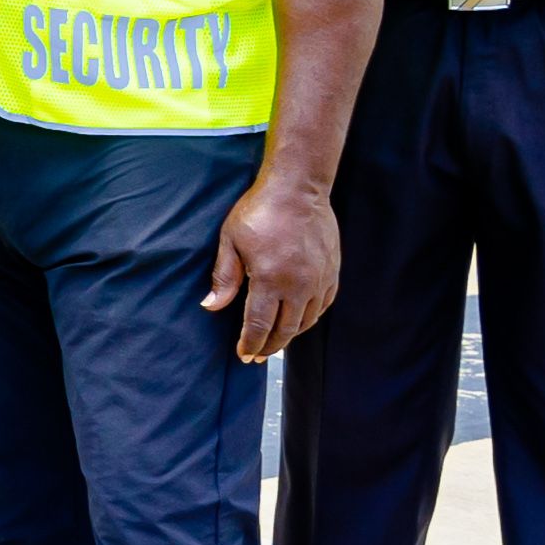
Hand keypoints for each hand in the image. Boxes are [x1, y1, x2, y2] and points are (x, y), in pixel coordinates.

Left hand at [204, 175, 341, 364]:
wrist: (298, 188)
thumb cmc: (259, 211)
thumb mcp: (231, 241)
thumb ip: (224, 277)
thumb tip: (211, 307)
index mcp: (270, 279)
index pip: (259, 325)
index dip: (251, 344)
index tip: (244, 355)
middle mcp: (298, 285)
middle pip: (285, 330)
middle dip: (269, 347)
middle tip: (257, 356)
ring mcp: (319, 280)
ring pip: (306, 321)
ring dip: (290, 336)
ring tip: (275, 342)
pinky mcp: (332, 272)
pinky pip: (323, 306)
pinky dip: (310, 319)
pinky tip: (299, 322)